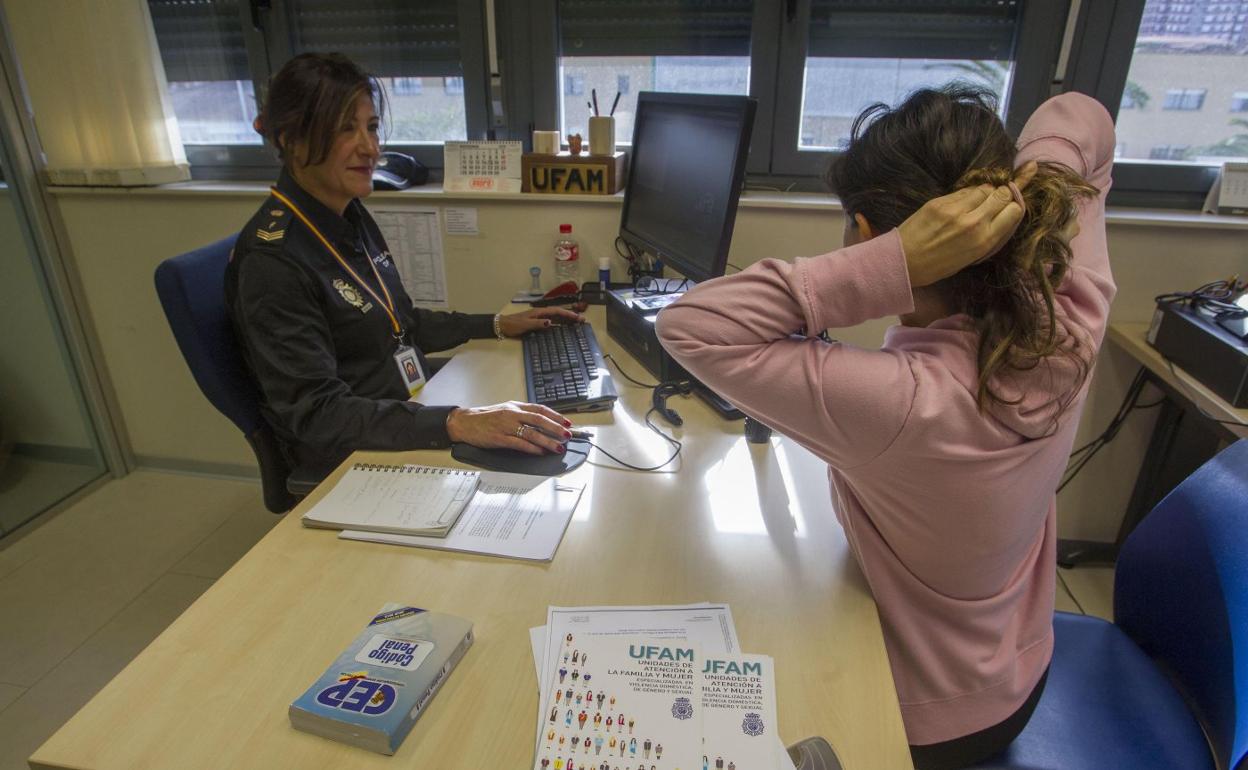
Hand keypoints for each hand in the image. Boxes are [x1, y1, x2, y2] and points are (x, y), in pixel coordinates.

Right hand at [445, 401, 571, 454]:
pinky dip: (532, 448)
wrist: (464, 422)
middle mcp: (512, 414)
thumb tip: (541, 422)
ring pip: (531, 433)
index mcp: (515, 406)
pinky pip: (519, 444)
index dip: (556, 416)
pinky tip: (540, 452)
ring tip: (558, 447)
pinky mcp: (499, 438)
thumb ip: (522, 414)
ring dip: (547, 441)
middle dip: (556, 428)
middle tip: (568, 435)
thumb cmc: (485, 417)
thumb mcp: (505, 410)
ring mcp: (506, 426)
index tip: (567, 422)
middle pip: (539, 420)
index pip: (540, 409)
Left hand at [498, 307, 585, 337]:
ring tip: (577, 323)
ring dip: (566, 320)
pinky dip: (559, 323)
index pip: (557, 311)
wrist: (502, 326)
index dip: (568, 314)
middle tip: (582, 320)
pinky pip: (551, 322)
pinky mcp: (537, 323)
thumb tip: (550, 322)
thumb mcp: (525, 324)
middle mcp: (541, 314)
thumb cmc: (513, 325)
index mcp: (539, 312)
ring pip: (556, 317)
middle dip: (570, 316)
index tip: (577, 318)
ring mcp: (539, 318)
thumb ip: (538, 323)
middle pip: (559, 313)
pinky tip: (563, 328)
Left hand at [897, 160, 1037, 286]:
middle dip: (1003, 195)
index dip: (1013, 206)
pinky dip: (967, 194)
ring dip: (985, 192)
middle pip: (1003, 194)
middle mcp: (974, 222)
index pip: (1015, 210)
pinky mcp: (940, 202)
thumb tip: (1002, 215)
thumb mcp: (970, 258)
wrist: (904, 260)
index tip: (1008, 207)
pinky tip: (961, 203)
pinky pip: (964, 190)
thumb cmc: (937, 266)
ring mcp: (956, 210)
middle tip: (995, 200)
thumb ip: (988, 236)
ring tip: (976, 202)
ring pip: (984, 188)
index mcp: (984, 241)